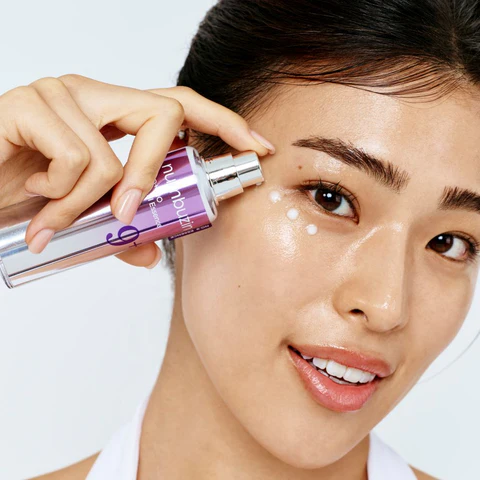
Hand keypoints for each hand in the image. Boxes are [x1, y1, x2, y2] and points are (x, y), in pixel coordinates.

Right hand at [0, 74, 274, 267]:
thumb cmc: (28, 198)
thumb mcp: (84, 215)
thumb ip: (119, 230)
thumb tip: (150, 255)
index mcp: (114, 114)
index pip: (179, 105)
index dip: (223, 122)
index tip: (256, 147)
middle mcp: (95, 95)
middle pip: (163, 114)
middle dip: (153, 174)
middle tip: (127, 212)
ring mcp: (62, 95)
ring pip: (111, 156)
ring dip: (84, 204)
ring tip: (54, 218)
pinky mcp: (28, 105)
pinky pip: (73, 161)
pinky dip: (59, 196)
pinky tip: (34, 194)